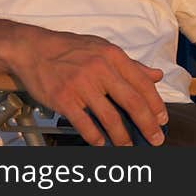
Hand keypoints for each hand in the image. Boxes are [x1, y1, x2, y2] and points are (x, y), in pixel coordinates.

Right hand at [7, 27, 167, 145]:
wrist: (33, 49)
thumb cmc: (70, 48)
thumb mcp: (104, 49)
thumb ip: (131, 65)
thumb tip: (156, 75)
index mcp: (113, 56)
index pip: (142, 83)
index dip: (156, 104)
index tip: (162, 119)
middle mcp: (100, 70)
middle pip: (131, 102)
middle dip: (147, 125)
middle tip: (155, 139)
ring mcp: (82, 85)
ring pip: (110, 117)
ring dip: (122, 136)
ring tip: (128, 146)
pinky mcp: (64, 98)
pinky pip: (84, 123)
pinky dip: (95, 136)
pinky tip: (101, 143)